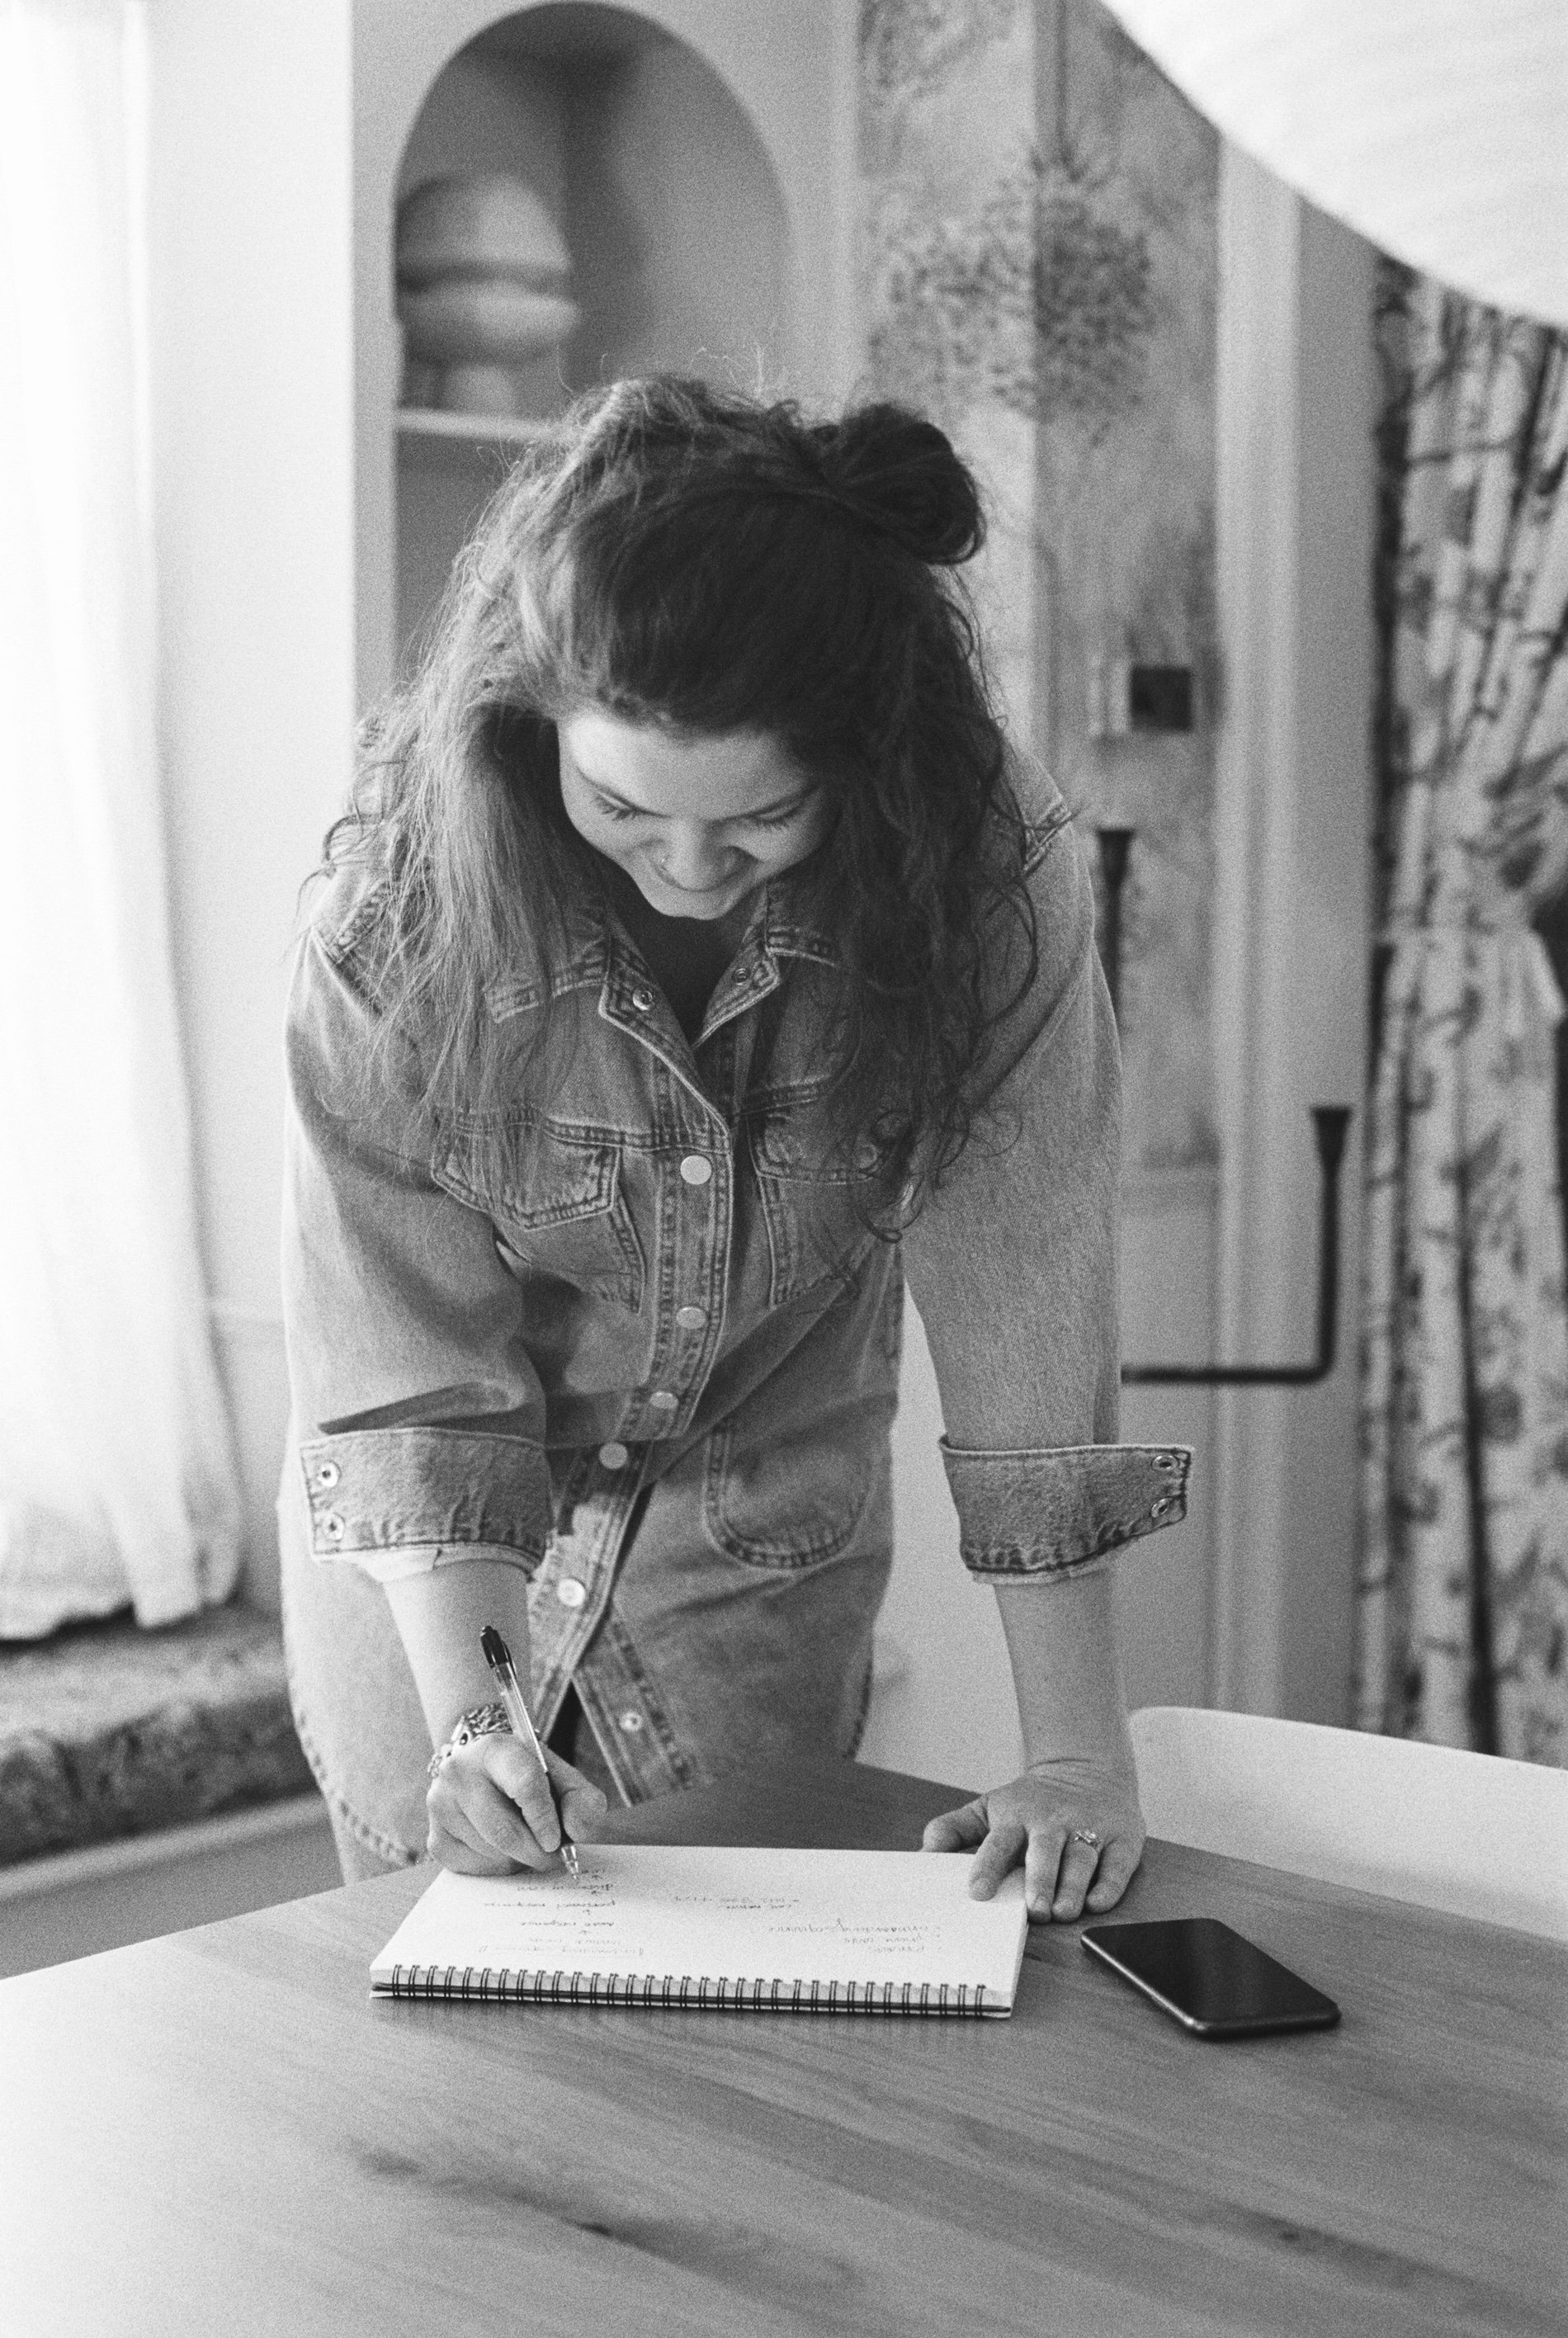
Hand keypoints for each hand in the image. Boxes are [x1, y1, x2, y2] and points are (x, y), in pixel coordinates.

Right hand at [427, 1736, 607, 1876]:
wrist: (484, 1773)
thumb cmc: (528, 1778)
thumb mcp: (562, 1778)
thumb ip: (583, 1801)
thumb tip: (575, 1831)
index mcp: (496, 1748)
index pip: (524, 1784)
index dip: (545, 1819)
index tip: (556, 1841)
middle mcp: (459, 1771)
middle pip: (505, 1831)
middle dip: (536, 1851)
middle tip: (551, 1854)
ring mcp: (441, 1805)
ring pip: (492, 1852)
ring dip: (517, 1859)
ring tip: (523, 1840)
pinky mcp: (435, 1837)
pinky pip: (474, 1868)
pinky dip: (496, 1867)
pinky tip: (500, 1848)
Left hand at [922, 1756, 1144, 1921]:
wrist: (1087, 1770)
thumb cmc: (1031, 1802)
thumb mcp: (990, 1807)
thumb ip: (955, 1828)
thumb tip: (923, 1852)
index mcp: (1017, 1817)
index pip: (998, 1842)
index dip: (987, 1866)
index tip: (976, 1891)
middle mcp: (1053, 1823)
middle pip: (1045, 1852)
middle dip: (1040, 1880)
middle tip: (1034, 1909)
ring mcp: (1089, 1830)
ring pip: (1081, 1861)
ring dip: (1072, 1887)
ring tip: (1062, 1912)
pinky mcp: (1121, 1840)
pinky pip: (1117, 1866)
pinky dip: (1109, 1885)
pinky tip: (1097, 1902)